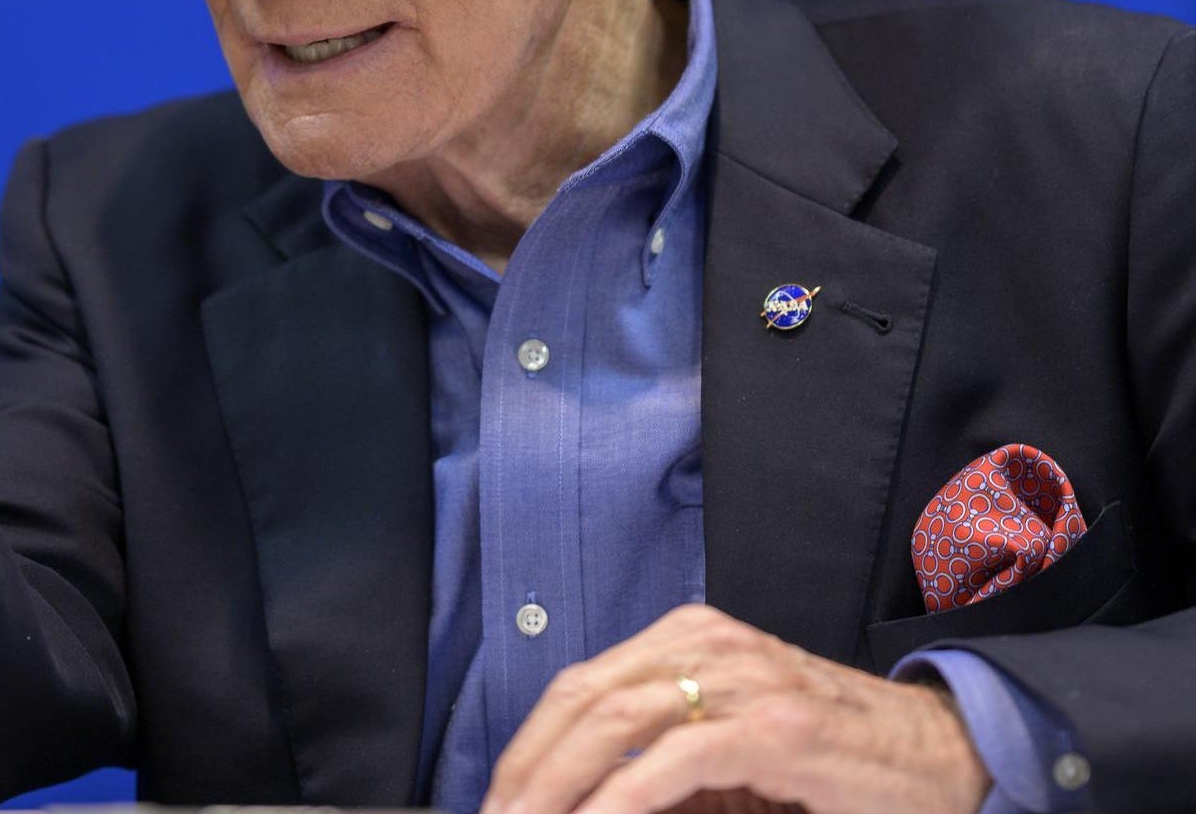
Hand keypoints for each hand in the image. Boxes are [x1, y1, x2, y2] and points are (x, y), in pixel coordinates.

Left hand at [481, 605, 988, 813]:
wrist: (942, 757)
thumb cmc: (831, 762)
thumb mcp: (730, 751)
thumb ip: (661, 763)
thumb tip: (579, 801)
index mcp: (687, 639)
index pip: (580, 686)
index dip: (527, 746)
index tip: (496, 800)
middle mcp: (706, 643)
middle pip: (583, 698)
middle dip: (526, 769)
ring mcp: (742, 679)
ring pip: (616, 721)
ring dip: (558, 785)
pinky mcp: (776, 727)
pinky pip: (677, 759)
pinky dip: (622, 798)